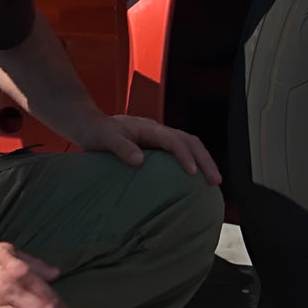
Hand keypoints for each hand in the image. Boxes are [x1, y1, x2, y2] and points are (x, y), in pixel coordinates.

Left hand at [77, 114, 222, 184]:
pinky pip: (182, 152)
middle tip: (215, 181)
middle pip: (191, 142)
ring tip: (213, 182)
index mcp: (150, 128)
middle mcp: (159, 131)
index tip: (193, 173)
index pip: (174, 140)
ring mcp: (161, 138)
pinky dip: (194, 163)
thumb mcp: (105, 138)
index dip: (185, 156)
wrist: (91, 125)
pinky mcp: (159, 147)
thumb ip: (121, 147)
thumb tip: (140, 161)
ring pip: (190, 146)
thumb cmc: (98, 132)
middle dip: (205, 160)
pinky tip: (197, 180)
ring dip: (204, 162)